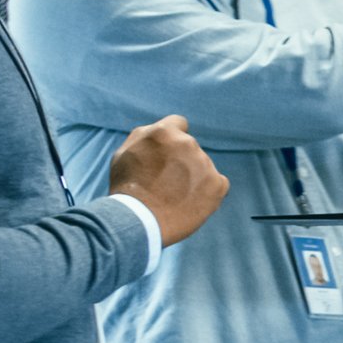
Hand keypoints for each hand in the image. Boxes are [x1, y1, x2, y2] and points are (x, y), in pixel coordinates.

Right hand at [107, 116, 227, 244]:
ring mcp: (204, 163)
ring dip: (193, 176)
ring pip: (202, 166)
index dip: (172, 138)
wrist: (139, 219)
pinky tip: (191, 201)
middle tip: (165, 181)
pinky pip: (217, 183)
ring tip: (175, 196)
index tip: (168, 152)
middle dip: (181, 160)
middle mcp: (188, 143)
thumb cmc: (127, 188)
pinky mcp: (217, 184)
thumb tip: (159, 131)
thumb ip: (145, 137)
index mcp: (164, 132)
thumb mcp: (124, 152)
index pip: (178, 123)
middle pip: (189, 147)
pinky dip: (208, 192)